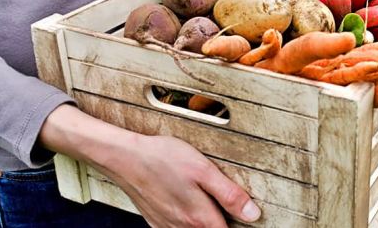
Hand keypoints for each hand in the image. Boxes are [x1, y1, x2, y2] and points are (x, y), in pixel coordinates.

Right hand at [39, 104, 260, 227]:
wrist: (125, 157)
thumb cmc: (163, 158)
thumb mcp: (204, 170)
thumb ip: (229, 194)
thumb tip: (252, 214)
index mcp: (199, 217)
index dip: (239, 224)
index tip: (246, 217)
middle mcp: (183, 227)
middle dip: (221, 222)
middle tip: (224, 203)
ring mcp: (167, 226)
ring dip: (203, 221)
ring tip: (205, 200)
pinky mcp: (155, 221)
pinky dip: (185, 222)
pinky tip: (186, 204)